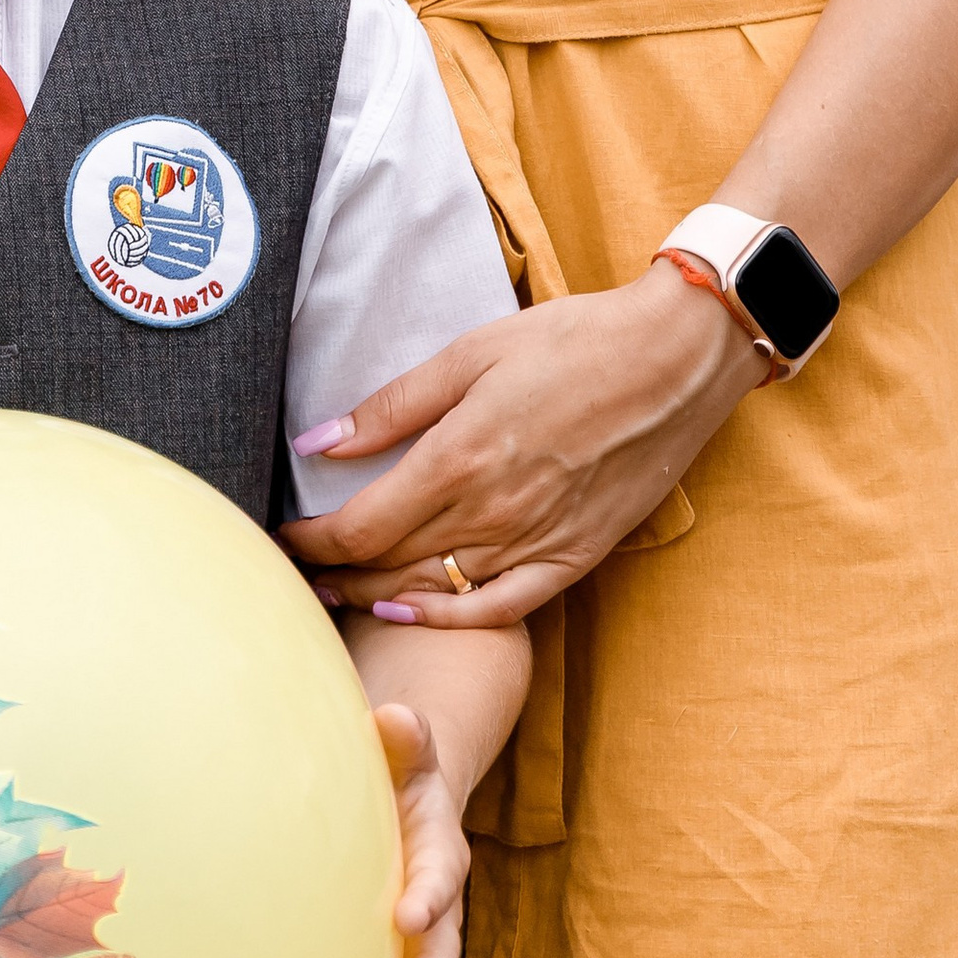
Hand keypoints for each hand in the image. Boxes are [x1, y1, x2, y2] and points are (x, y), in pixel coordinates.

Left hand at [285, 265, 766, 627]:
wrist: (676, 359)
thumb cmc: (573, 341)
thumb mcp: (471, 354)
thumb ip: (392, 406)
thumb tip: (316, 442)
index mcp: (459, 458)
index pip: (359, 526)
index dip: (310, 541)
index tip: (282, 536)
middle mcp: (493, 512)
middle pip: (389, 563)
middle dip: (332, 569)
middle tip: (294, 567)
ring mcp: (537, 540)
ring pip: (435, 588)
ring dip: (377, 593)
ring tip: (336, 589)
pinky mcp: (576, 556)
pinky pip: (502, 608)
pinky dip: (450, 617)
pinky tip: (412, 609)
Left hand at [375, 703, 467, 957]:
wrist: (412, 796)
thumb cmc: (393, 771)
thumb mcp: (401, 750)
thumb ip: (401, 738)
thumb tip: (394, 718)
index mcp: (435, 846)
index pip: (436, 871)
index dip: (426, 892)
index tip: (406, 916)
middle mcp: (437, 904)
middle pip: (440, 953)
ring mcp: (422, 946)